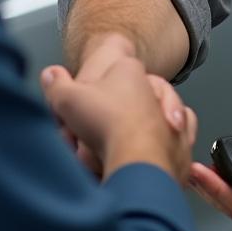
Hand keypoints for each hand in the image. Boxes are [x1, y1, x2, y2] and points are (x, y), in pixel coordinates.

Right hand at [41, 56, 197, 183]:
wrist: (139, 161)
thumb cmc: (106, 124)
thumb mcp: (68, 100)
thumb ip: (57, 85)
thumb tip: (49, 73)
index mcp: (130, 70)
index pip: (116, 68)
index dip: (97, 84)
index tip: (86, 102)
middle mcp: (156, 90)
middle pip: (138, 93)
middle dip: (122, 106)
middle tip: (101, 125)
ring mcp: (174, 118)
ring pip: (163, 113)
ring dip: (150, 122)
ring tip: (126, 140)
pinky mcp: (182, 146)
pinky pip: (178, 140)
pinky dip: (167, 144)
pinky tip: (151, 153)